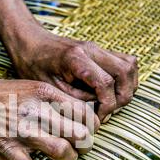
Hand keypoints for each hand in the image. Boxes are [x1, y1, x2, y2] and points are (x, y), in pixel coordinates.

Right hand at [0, 78, 98, 159]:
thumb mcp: (27, 86)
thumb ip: (51, 98)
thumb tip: (77, 112)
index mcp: (43, 93)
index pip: (84, 111)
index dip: (92, 124)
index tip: (88, 129)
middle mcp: (36, 111)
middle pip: (79, 133)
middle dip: (86, 144)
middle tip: (81, 145)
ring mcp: (22, 132)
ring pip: (61, 151)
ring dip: (70, 159)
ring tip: (68, 159)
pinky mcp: (7, 150)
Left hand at [9, 28, 138, 122]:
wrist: (29, 43)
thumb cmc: (33, 66)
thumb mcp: (48, 88)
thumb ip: (73, 100)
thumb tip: (96, 113)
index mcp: (75, 58)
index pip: (106, 83)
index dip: (107, 105)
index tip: (97, 117)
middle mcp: (91, 49)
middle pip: (125, 71)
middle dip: (122, 96)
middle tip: (106, 111)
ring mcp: (98, 48)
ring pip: (130, 65)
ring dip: (127, 87)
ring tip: (111, 103)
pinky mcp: (100, 51)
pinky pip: (125, 62)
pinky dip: (124, 79)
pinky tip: (111, 93)